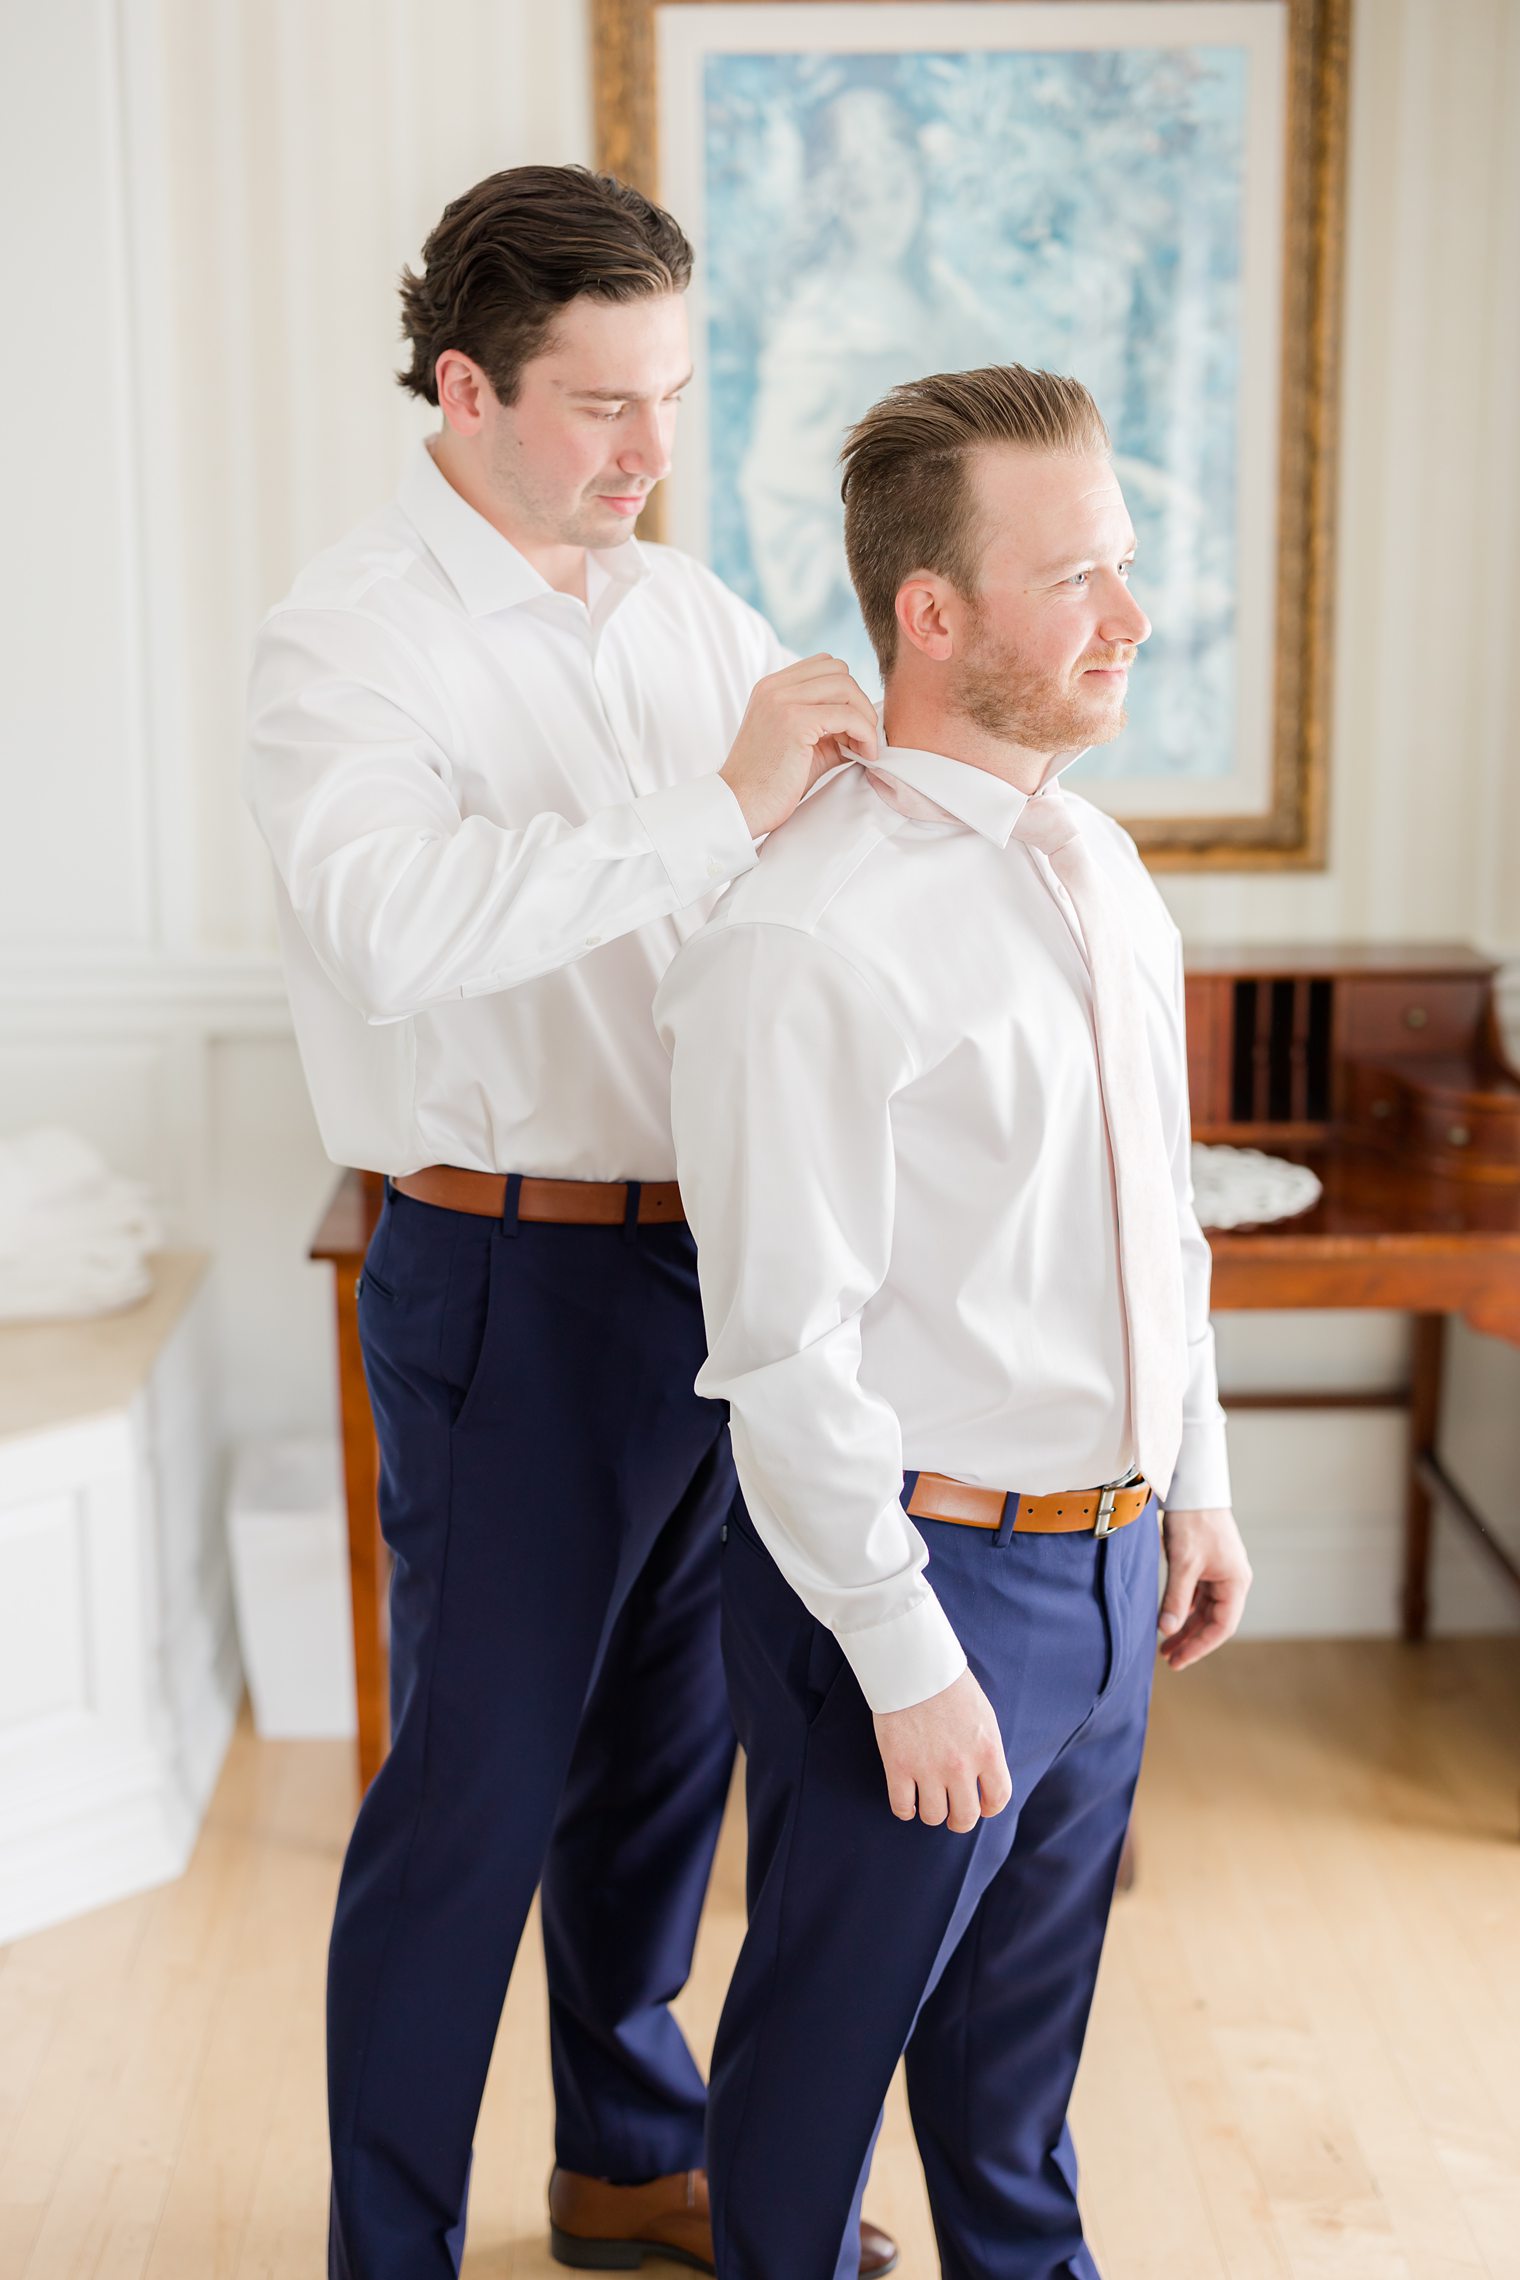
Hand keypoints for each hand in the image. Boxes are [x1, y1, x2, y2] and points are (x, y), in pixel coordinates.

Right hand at [719, 654, 879, 837]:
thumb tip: (867, 727)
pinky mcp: (795, 722)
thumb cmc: (769, 784)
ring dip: (865, 717)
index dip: (846, 694)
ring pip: (846, 687)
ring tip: (863, 748)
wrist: (740, 807)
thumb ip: (829, 728)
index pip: (824, 666)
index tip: (851, 728)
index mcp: (772, 688)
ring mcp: (782, 701)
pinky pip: (848, 715)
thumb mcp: (801, 745)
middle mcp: (774, 688)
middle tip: (862, 739)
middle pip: (838, 671)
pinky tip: (864, 755)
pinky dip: (865, 733)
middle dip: (859, 703)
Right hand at [872, 1669, 1011, 1832]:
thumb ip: (985, 1750)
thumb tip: (983, 1778)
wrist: (914, 1663)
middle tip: (952, 1813)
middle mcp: (961, 1765)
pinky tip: (906, 1799)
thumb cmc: (949, 1684)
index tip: (981, 1805)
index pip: (998, 1798)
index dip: (989, 1807)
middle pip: (965, 1816)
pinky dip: (905, 1810)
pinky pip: (902, 1807)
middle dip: (959, 1819)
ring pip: (933, 1816)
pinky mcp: (898, 1766)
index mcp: (987, 1750)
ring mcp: (928, 1768)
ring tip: (926, 1801)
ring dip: (931, 1813)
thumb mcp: (982, 1716)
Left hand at [1157, 1506, 1251, 1669]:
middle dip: (1190, 1640)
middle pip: (1213, 1620)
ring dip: (1185, 1626)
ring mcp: (1220, 1572)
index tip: (1178, 1661)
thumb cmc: (1193, 1522)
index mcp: (1235, 1582)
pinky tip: (1168, 1619)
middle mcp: (1232, 1580)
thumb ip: (1176, 1599)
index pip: (1221, 1626)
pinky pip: (1197, 1595)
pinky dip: (1183, 1608)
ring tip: (1164, 1645)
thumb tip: (1167, 1631)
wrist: (1192, 1487)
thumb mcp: (1184, 1563)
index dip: (1200, 1646)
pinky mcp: (1206, 1564)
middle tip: (1168, 1659)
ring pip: (1204, 1609)